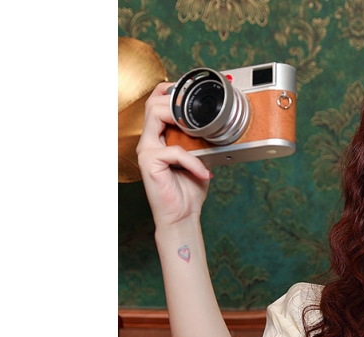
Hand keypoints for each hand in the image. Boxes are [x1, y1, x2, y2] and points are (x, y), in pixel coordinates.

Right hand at [136, 82, 212, 227]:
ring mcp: (147, 150)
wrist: (182, 216)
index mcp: (159, 138)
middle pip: (153, 103)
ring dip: (180, 119)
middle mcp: (149, 140)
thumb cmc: (189, 190)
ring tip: (198, 135)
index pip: (157, 104)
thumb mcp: (199, 160)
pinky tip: (203, 173)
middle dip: (176, 101)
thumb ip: (200, 142)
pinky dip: (193, 161)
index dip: (171, 93)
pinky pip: (174, 150)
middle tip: (197, 114)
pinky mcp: (149, 161)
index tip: (191, 95)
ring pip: (155, 114)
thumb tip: (216, 127)